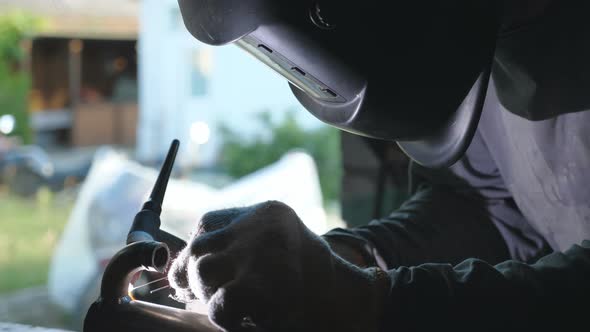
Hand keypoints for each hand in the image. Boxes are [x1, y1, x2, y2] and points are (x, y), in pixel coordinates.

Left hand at [168, 201, 387, 331]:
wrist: (351, 301)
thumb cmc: (311, 281)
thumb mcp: (276, 247)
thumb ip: (239, 245)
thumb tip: (184, 267)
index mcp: (266, 212)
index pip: (208, 224)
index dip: (196, 252)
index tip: (190, 274)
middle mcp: (261, 225)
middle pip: (200, 246)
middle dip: (193, 275)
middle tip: (203, 295)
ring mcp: (260, 252)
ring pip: (202, 271)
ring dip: (209, 295)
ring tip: (232, 306)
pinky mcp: (260, 285)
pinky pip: (218, 303)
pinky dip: (223, 316)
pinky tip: (243, 318)